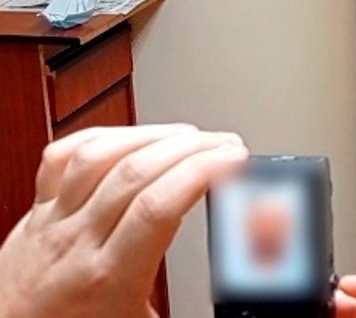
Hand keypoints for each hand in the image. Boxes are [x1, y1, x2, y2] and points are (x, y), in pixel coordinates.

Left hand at [0, 125, 247, 317]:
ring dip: (152, 134)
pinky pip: (61, 155)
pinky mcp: (36, 209)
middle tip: (226, 145)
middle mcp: (76, 242)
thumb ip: (184, 301)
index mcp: (106, 279)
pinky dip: (102, 136)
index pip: (158, 207)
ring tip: (189, 134)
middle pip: (136, 171)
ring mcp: (52, 220)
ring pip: (100, 154)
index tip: (234, 160)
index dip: (202, 171)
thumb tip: (239, 290)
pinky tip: (131, 136)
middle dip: (192, 146)